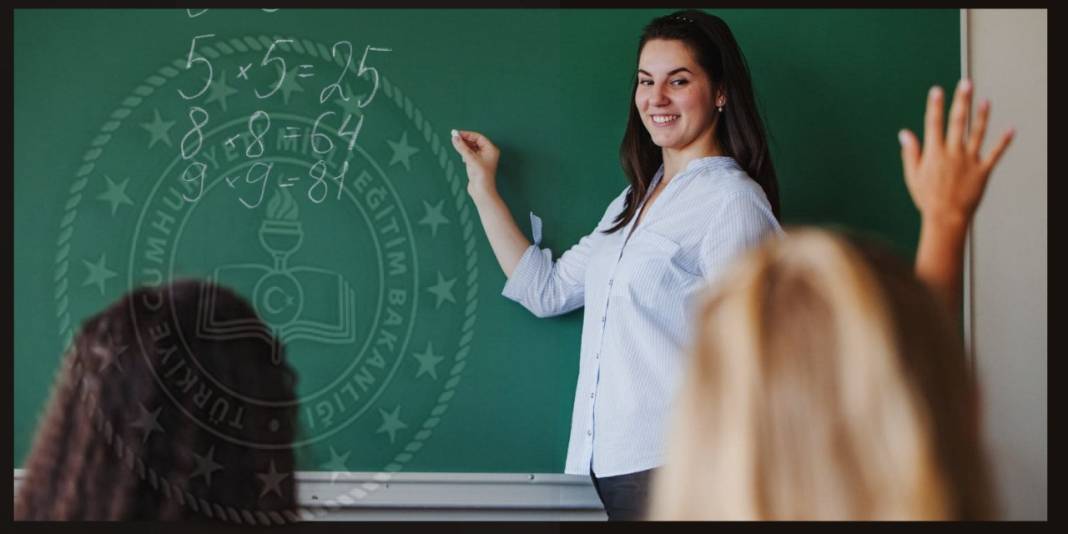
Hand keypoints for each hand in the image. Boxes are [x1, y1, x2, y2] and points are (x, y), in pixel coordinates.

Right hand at [450, 129, 500, 199]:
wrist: (481, 191)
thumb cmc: (482, 176)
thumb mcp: (470, 159)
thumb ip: (462, 147)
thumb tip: (455, 137)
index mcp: (491, 149)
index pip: (478, 137)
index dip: (467, 135)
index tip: (457, 134)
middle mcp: (488, 153)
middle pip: (475, 142)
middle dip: (465, 140)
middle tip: (455, 138)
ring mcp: (482, 159)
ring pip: (472, 148)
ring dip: (464, 147)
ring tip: (457, 145)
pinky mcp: (477, 165)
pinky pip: (470, 155)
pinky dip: (465, 153)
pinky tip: (462, 155)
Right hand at [899, 79, 1014, 230]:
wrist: (946, 218)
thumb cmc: (927, 198)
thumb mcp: (913, 176)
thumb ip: (911, 153)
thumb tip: (904, 134)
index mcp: (934, 153)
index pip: (933, 124)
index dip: (934, 106)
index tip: (937, 90)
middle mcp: (953, 153)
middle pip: (957, 122)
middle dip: (962, 101)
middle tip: (966, 84)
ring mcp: (969, 161)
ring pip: (977, 133)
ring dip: (982, 116)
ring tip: (985, 101)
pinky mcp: (983, 171)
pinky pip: (995, 154)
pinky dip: (1003, 142)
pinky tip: (1011, 130)